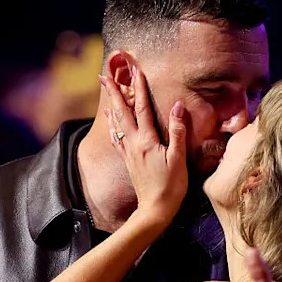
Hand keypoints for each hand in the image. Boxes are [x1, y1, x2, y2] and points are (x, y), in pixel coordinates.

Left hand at [99, 66, 187, 226]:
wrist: (154, 210)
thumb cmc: (171, 186)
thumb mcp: (178, 159)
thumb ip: (177, 131)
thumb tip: (178, 105)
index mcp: (146, 141)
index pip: (143, 108)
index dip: (140, 89)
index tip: (137, 71)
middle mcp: (133, 144)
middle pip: (122, 112)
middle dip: (114, 92)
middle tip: (103, 75)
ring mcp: (129, 153)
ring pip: (117, 123)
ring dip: (112, 105)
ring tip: (105, 92)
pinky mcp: (128, 161)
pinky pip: (116, 138)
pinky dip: (112, 126)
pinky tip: (110, 122)